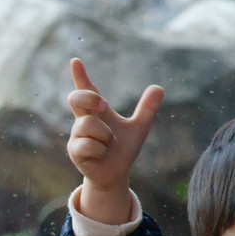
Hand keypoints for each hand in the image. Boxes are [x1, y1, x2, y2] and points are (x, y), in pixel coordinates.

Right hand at [66, 58, 163, 223]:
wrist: (115, 174)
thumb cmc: (123, 150)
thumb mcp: (139, 128)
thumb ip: (146, 109)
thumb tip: (159, 87)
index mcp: (98, 112)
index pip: (86, 89)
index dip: (80, 75)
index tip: (76, 61)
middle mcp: (83, 120)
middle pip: (76, 98)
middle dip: (89, 98)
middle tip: (104, 105)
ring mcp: (77, 135)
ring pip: (88, 125)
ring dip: (105, 136)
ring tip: (108, 145)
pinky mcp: (74, 150)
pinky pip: (88, 145)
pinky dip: (100, 150)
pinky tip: (100, 155)